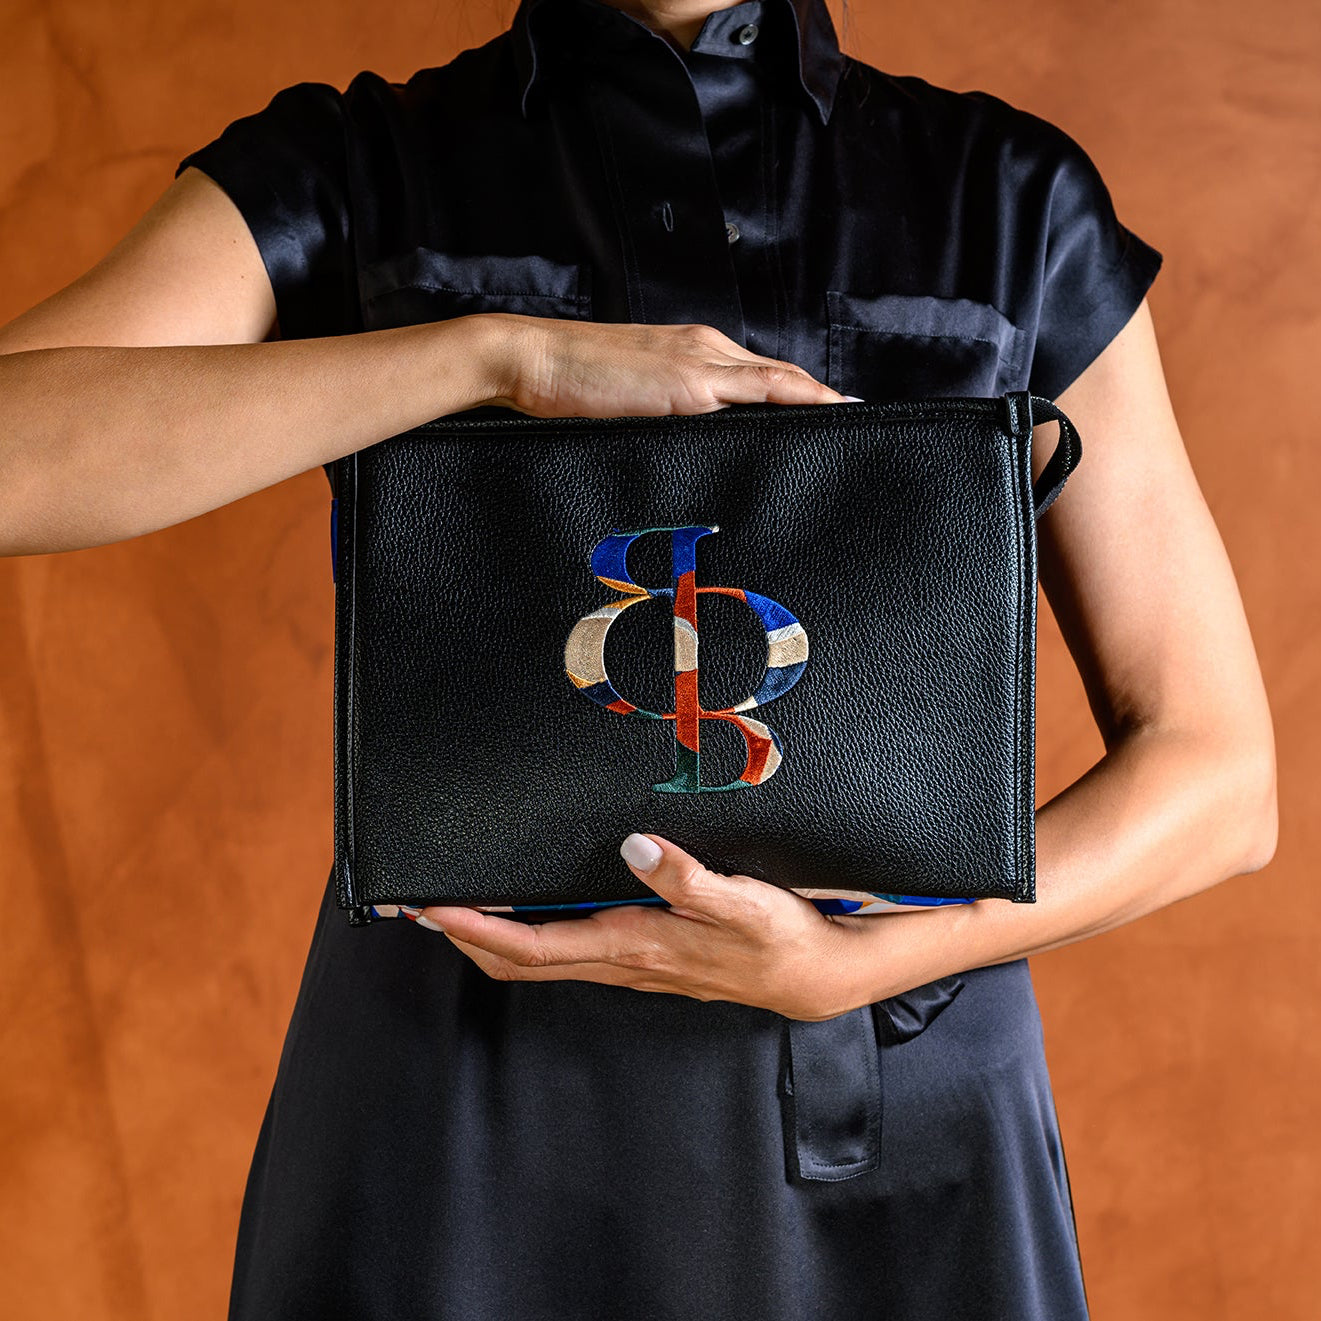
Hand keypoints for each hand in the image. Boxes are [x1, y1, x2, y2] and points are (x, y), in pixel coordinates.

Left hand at [383, 833, 888, 1020]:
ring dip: (492, 937)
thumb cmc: (777, 938)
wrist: (812, 974)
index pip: (533, 945)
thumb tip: (633, 846)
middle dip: (466, 938)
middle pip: (520, 961)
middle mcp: (622, 959)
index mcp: (634, 944)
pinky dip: (529, 936)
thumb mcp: (739, 902)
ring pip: (540, 959)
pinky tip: (528, 912)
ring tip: (459, 906)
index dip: (478, 930)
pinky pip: (567, 952)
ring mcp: (630, 962)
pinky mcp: (643, 955)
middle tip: (419, 906)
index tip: (434, 909)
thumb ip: (684, 876)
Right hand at [480, 313, 857, 418]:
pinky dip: (797, 401)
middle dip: (819, 401)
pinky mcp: (690, 384)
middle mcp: (706, 349)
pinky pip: (759, 391)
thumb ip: (667, 416)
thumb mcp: (629, 402)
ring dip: (818, 401)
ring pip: (778, 380)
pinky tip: (822, 416)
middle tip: (859, 426)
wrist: (531, 360)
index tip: (830, 417)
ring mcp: (701, 363)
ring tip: (855, 424)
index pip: (759, 377)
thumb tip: (694, 450)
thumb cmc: (569, 387)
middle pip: (779, 377)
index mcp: (693, 353)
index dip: (798, 397)